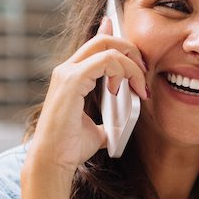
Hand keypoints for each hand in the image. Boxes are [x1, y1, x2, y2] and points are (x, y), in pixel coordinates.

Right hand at [27, 17, 149, 175]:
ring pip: (107, 47)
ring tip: (138, 87)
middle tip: (144, 73)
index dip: (116, 38)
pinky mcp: (72, 80)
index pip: (95, 44)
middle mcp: (67, 69)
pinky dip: (121, 71)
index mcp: (71, 76)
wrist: (54, 161)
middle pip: (103, 40)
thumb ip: (107, 122)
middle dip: (130, 50)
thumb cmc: (70, 148)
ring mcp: (67, 73)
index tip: (137, 57)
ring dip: (130, 64)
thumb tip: (119, 126)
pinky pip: (105, 61)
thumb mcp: (96, 131)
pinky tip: (119, 91)